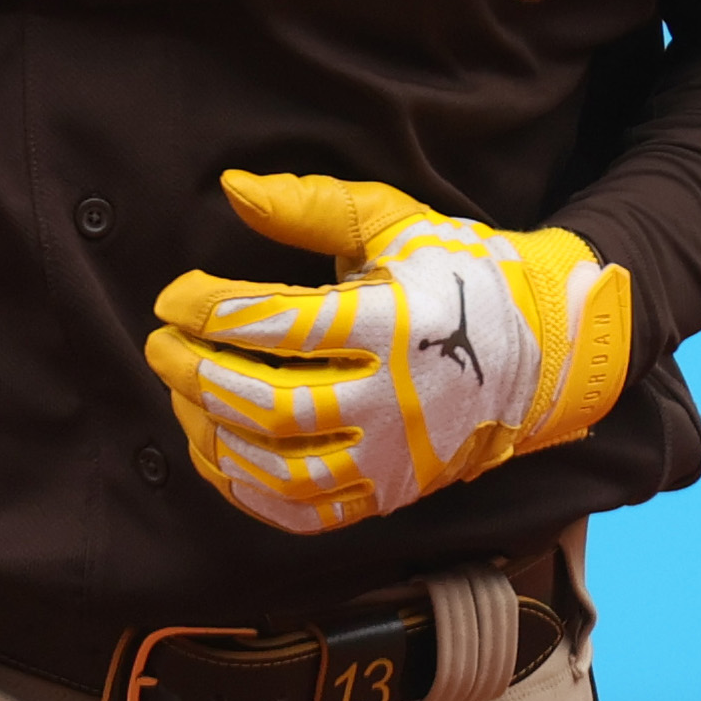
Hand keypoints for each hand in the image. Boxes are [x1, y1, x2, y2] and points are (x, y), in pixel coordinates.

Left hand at [147, 172, 629, 534]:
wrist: (541, 352)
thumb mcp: (393, 221)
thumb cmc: (455, 273)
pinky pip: (303, 512)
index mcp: (397, 323)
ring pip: (281, 464)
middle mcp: (396, 400)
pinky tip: (215, 450)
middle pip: (271, 403)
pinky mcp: (390, 495)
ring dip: (212, 431)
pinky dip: (246, 489)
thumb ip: (311, 205)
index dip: (211, 311)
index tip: (173, 295)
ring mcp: (395, 458)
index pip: (281, 325)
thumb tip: (232, 188)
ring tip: (182, 391)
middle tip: (159, 343)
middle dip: (197, 373)